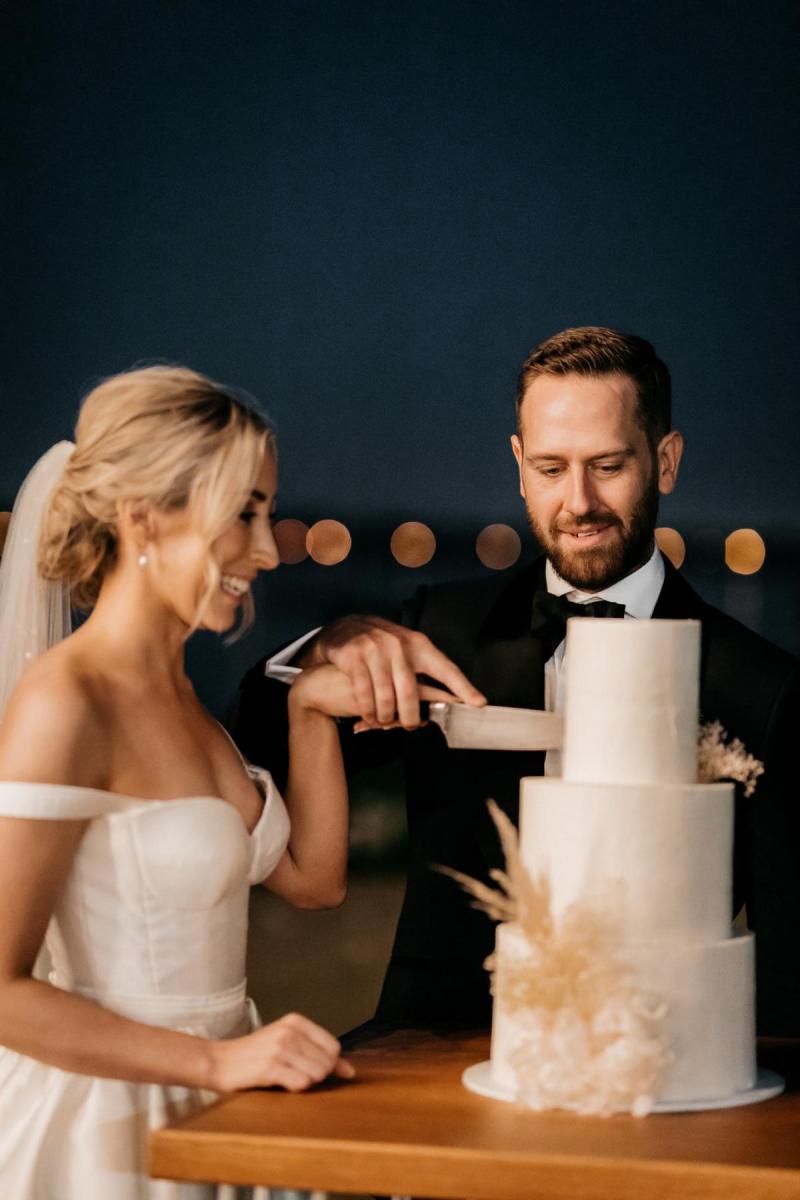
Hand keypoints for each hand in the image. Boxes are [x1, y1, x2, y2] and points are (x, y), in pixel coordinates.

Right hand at [209, 1012, 354, 1092]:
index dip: (327, 1064)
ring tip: (285, 1077)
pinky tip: (279, 1083)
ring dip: (304, 1083)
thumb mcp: (287, 1045)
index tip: (310, 1068)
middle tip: (293, 1074)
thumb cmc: (255, 1055)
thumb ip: (318, 1054)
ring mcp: (280, 1048)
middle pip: (327, 1063)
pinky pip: (301, 1083)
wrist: (218, 1061)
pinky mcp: (270, 1066)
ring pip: (316, 1075)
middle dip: (316, 1076)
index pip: (333, 1047)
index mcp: (296, 1021)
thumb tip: (350, 1071)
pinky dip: (294, 1088)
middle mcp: (289, 1031)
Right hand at [300, 615, 485, 728]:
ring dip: (384, 715)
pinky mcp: (354, 657)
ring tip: (383, 719)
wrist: (343, 629)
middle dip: (409, 716)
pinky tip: (368, 715)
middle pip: (411, 692)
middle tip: (408, 725)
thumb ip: (423, 672)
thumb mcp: (405, 652)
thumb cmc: (380, 646)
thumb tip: (449, 700)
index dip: (462, 687)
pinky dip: (367, 710)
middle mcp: (398, 645)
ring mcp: (375, 650)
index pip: (445, 668)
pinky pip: (364, 694)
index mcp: (418, 645)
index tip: (478, 703)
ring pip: (386, 697)